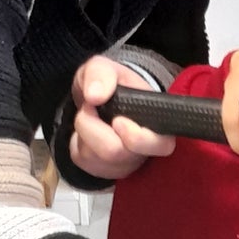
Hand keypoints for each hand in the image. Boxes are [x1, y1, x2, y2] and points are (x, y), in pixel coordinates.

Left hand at [69, 56, 174, 180]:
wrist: (103, 99)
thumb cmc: (114, 85)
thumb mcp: (105, 67)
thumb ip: (102, 73)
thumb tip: (95, 95)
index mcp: (159, 126)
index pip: (161, 145)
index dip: (138, 138)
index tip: (118, 120)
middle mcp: (145, 151)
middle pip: (116, 153)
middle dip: (94, 127)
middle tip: (90, 108)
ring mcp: (124, 164)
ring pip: (96, 157)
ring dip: (84, 130)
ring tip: (90, 113)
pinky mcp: (103, 170)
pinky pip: (83, 160)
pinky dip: (77, 141)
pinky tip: (88, 130)